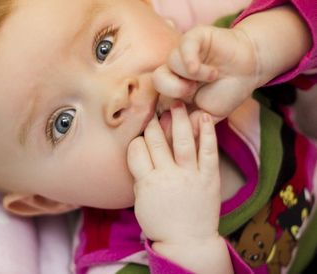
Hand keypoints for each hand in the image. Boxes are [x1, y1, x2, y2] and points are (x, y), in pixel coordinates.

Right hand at [127, 102, 220, 246]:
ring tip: (177, 102)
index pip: (137, 149)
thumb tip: (141, 149)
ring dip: (179, 119)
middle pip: (157, 141)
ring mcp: (191, 176)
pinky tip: (203, 116)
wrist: (188, 243)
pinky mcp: (210, 178)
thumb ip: (140, 174)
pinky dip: (207, 132)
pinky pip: (209, 151)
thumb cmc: (160, 222)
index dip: (137, 138)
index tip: (140, 132)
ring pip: (182, 141)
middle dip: (153, 122)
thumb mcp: (141, 200)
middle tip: (154, 107)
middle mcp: (168, 176)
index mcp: (148, 182)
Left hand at [153, 25, 258, 120]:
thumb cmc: (226, 92)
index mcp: (172, 90)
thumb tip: (167, 138)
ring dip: (193, 74)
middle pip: (157, 79)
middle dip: (174, 89)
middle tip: (194, 92)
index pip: (155, 96)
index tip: (177, 113)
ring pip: (171, 62)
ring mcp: (182, 54)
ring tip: (213, 76)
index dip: (164, 103)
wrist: (249, 70)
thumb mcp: (207, 116)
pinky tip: (208, 70)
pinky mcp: (194, 38)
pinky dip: (192, 60)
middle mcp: (173, 71)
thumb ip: (188, 126)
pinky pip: (183, 47)